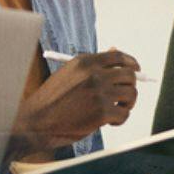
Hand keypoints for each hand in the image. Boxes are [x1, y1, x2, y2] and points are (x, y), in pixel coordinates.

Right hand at [11, 50, 139, 156]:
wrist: (38, 121)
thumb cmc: (53, 100)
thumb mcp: (70, 74)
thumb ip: (93, 65)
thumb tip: (116, 51)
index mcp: (85, 62)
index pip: (118, 56)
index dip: (131, 62)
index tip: (136, 70)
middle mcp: (94, 75)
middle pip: (129, 75)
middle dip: (131, 86)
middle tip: (124, 97)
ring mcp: (99, 93)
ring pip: (131, 94)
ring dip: (127, 104)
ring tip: (115, 110)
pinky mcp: (102, 112)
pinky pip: (124, 114)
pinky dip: (120, 120)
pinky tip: (108, 122)